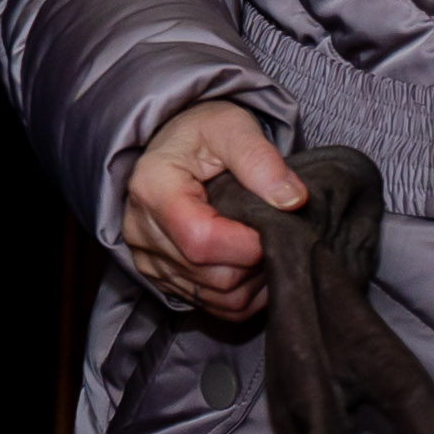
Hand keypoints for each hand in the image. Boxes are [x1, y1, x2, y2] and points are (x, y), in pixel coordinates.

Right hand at [120, 96, 308, 319]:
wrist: (174, 146)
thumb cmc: (201, 133)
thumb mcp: (231, 127)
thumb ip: (260, 159)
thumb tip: (292, 201)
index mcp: (153, 188)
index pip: (202, 240)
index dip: (248, 243)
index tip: (275, 223)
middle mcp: (141, 231)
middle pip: (212, 276)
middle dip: (256, 262)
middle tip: (275, 231)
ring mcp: (147, 260)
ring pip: (216, 298)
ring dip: (253, 281)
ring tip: (264, 244)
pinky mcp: (160, 279)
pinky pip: (212, 306)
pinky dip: (242, 293)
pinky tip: (252, 264)